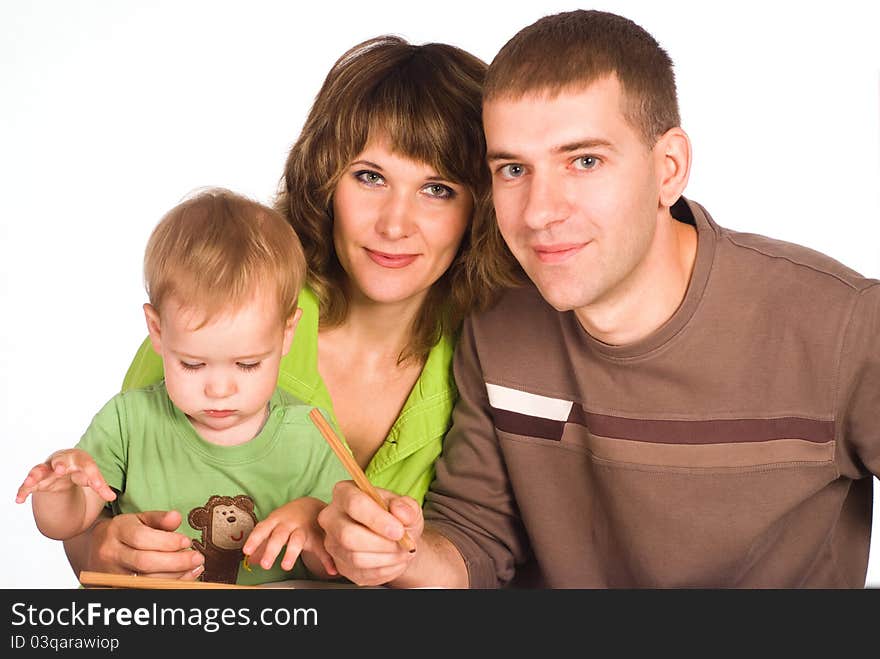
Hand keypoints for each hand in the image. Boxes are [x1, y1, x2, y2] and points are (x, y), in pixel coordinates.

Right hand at [16, 449, 115, 503]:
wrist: (61, 467)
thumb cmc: (79, 471)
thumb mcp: (91, 477)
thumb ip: (100, 487)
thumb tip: (112, 497)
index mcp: (78, 459)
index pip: (88, 466)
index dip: (94, 476)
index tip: (98, 486)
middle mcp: (61, 462)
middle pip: (60, 460)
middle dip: (60, 463)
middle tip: (60, 469)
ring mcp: (46, 470)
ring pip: (39, 469)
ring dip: (35, 474)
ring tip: (31, 480)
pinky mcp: (35, 481)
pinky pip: (26, 486)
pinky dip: (22, 491)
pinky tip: (19, 500)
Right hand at [79, 510, 204, 578]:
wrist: (96, 549)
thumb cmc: (125, 532)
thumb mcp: (140, 518)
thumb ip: (159, 518)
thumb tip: (176, 518)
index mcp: (117, 531)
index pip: (142, 538)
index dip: (167, 541)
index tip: (187, 541)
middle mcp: (111, 553)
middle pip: (144, 562)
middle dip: (176, 562)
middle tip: (197, 558)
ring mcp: (111, 574)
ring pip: (145, 580)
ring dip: (175, 576)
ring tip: (195, 568)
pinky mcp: (116, 588)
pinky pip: (145, 590)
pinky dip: (168, 585)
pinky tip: (183, 578)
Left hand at [242, 497, 336, 577]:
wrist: (311, 505)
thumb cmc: (287, 519)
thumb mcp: (273, 526)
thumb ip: (262, 542)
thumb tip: (250, 559)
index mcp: (275, 521)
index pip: (263, 529)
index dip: (254, 540)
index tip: (246, 551)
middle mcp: (289, 524)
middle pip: (279, 535)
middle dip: (272, 549)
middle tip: (265, 565)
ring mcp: (303, 529)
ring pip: (297, 540)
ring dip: (291, 553)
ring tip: (285, 567)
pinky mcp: (317, 536)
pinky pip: (322, 548)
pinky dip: (327, 560)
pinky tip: (331, 571)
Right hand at [318, 481, 421, 585]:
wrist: (396, 540)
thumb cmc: (397, 518)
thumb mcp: (408, 507)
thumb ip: (406, 507)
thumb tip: (399, 511)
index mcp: (345, 492)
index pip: (354, 504)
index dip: (377, 519)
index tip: (398, 531)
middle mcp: (332, 517)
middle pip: (348, 535)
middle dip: (382, 544)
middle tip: (403, 544)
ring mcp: (332, 542)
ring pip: (355, 557)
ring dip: (386, 558)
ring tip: (402, 552)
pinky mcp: (339, 564)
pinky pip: (360, 573)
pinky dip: (384, 570)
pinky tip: (394, 561)